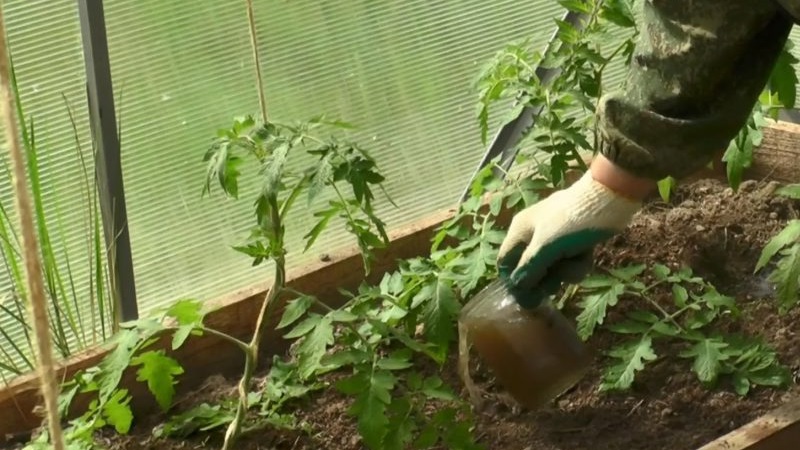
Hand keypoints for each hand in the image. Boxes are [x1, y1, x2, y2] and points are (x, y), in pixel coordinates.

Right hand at [497, 164, 647, 308]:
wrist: (608, 199)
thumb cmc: (570, 222)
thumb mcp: (545, 248)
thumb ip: (529, 271)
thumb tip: (518, 294)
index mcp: (520, 231)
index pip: (505, 262)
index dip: (514, 280)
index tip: (527, 296)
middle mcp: (533, 235)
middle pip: (530, 269)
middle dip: (545, 278)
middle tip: (555, 285)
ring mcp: (555, 238)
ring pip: (553, 268)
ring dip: (566, 270)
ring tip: (575, 260)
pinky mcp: (574, 242)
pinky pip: (569, 261)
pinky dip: (578, 262)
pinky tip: (587, 254)